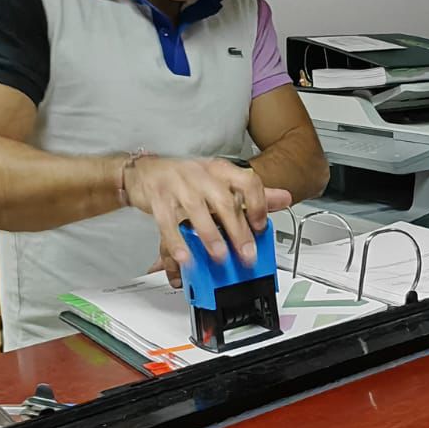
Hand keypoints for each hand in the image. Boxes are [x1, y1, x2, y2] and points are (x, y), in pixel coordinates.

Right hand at [122, 157, 292, 286]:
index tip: (261, 226)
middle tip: (247, 254)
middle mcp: (201, 174)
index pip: (247, 181)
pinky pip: (167, 221)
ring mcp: (178, 184)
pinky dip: (177, 241)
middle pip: (224, 201)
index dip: (258, 204)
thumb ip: (251, 192)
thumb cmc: (185, 179)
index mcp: (220, 170)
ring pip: (197, 210)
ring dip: (210, 236)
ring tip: (220, 257)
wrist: (144, 171)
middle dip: (238, 231)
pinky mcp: (157, 197)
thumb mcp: (220, 181)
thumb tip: (284, 198)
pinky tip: (186, 257)